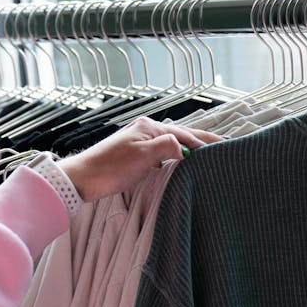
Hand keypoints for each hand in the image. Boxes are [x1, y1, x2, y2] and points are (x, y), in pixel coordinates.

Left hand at [57, 117, 221, 201]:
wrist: (82, 179)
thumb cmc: (109, 168)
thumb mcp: (142, 156)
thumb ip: (167, 147)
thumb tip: (186, 147)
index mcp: (150, 127)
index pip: (185, 134)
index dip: (204, 142)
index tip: (223, 149)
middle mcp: (146, 130)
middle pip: (181, 135)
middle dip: (202, 141)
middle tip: (223, 148)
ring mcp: (141, 142)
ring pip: (173, 143)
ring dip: (191, 148)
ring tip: (208, 155)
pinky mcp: (136, 155)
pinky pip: (164, 153)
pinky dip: (178, 156)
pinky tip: (183, 163)